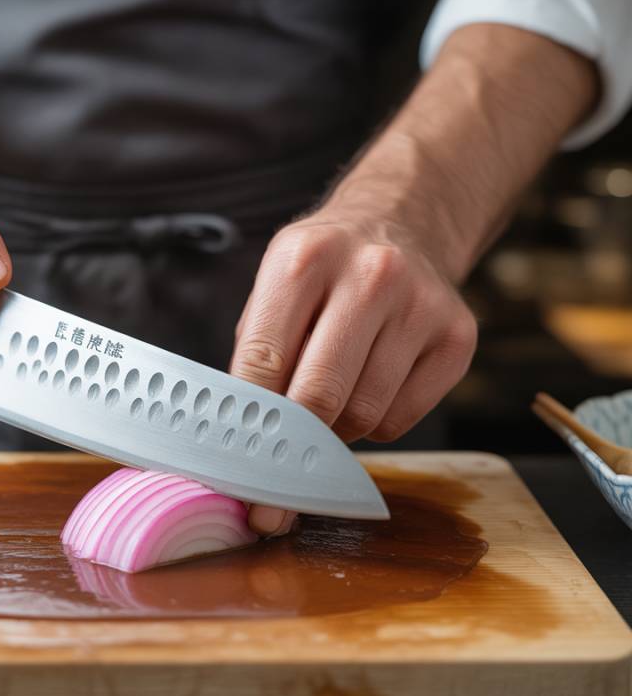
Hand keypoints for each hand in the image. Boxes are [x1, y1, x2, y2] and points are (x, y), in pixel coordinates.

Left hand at [230, 203, 477, 535]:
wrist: (399, 222)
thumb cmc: (322, 270)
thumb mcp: (275, 286)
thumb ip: (256, 354)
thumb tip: (239, 438)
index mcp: (306, 259)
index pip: (263, 359)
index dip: (246, 421)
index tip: (236, 467)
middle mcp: (370, 276)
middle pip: (319, 395)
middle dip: (291, 443)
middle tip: (275, 473)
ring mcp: (421, 306)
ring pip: (363, 415)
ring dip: (334, 430)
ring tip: (326, 401)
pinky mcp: (458, 338)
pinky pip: (400, 419)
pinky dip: (373, 423)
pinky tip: (367, 387)